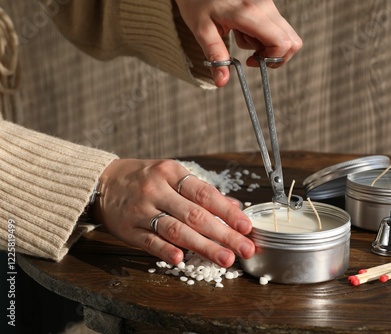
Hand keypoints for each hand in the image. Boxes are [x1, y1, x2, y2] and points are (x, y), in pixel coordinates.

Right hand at [93, 159, 254, 267]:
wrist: (101, 182)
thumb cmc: (144, 179)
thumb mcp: (172, 175)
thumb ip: (201, 191)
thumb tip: (234, 206)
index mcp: (171, 173)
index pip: (205, 194)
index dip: (227, 212)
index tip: (246, 227)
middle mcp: (156, 190)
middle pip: (195, 215)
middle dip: (224, 234)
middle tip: (244, 249)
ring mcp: (141, 210)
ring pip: (175, 230)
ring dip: (203, 246)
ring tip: (225, 259)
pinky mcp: (128, 229)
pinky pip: (149, 241)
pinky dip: (165, 250)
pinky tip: (181, 259)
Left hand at [175, 0, 301, 86]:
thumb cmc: (196, 0)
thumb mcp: (201, 30)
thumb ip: (215, 55)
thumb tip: (222, 82)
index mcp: (249, 13)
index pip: (281, 43)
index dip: (272, 59)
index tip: (251, 62)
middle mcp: (264, 5)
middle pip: (291, 41)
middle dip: (274, 56)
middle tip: (252, 55)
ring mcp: (268, 2)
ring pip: (285, 34)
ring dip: (267, 44)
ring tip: (241, 36)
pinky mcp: (266, 2)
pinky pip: (276, 25)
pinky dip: (263, 34)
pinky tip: (243, 28)